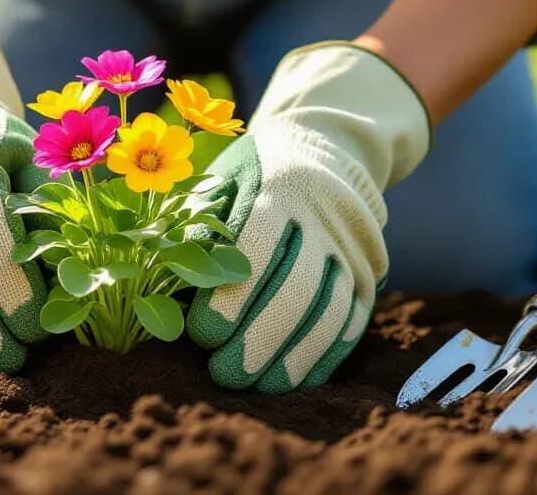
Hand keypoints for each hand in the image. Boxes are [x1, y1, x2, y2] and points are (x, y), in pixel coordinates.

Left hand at [188, 42, 430, 392]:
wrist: (326, 149)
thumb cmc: (253, 172)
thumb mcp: (220, 180)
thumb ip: (196, 225)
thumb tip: (167, 280)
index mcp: (282, 186)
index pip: (259, 248)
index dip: (231, 297)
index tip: (201, 335)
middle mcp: (326, 216)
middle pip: (298, 287)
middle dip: (260, 338)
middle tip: (224, 375)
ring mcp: (353, 247)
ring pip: (330, 311)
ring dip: (293, 357)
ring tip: (257, 388)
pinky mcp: (369, 273)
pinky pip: (352, 322)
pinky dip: (323, 356)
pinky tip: (293, 381)